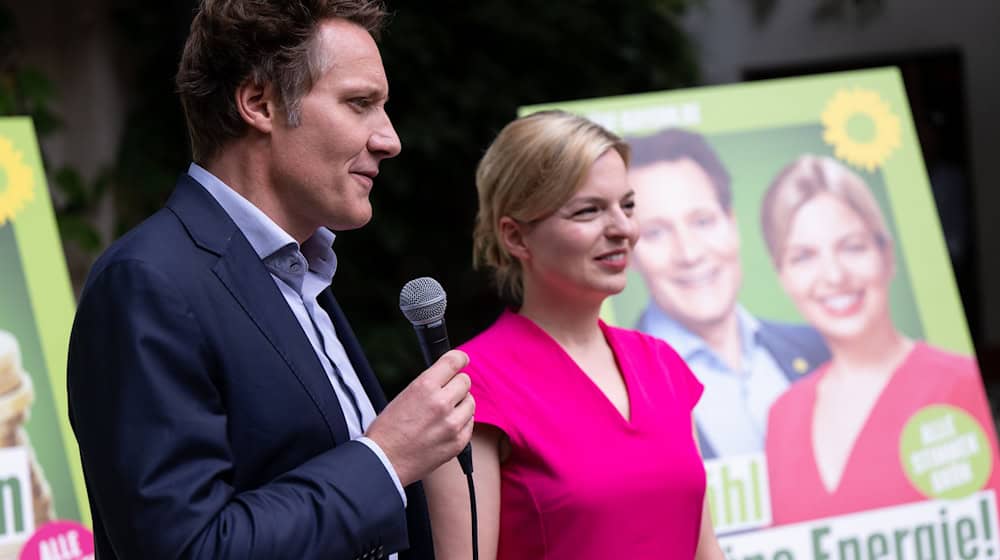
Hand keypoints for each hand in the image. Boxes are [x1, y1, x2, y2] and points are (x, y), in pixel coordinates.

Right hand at [366, 350, 474, 485]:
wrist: (384, 462)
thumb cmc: (388, 430)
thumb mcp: (404, 396)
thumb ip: (429, 385)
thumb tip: (448, 378)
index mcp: (425, 386)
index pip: (453, 362)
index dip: (460, 359)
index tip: (463, 360)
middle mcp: (441, 403)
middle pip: (465, 381)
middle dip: (456, 385)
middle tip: (446, 393)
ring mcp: (452, 424)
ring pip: (470, 402)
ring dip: (461, 404)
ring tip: (444, 413)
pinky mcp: (458, 442)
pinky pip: (470, 423)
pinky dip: (462, 422)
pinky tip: (446, 427)